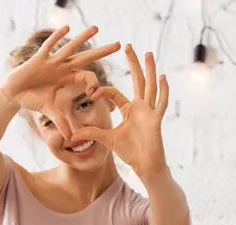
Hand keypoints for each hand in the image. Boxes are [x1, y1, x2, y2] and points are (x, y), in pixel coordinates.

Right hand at [0, 25, 120, 139]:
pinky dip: (56, 37)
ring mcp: (51, 62)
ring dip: (83, 38)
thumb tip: (71, 138)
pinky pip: (49, 46)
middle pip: (85, 58)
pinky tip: (67, 28)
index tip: (94, 93)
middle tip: (118, 44)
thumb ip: (61, 122)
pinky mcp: (38, 59)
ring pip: (70, 48)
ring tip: (96, 28)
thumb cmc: (32, 99)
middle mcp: (62, 68)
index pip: (87, 76)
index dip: (93, 82)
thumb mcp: (50, 111)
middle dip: (101, 52)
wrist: (13, 94)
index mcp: (67, 78)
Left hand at [70, 44, 169, 178]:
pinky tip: (163, 77)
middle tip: (128, 46)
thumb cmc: (130, 152)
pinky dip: (163, 91)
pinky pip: (161, 103)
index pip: (114, 93)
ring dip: (149, 70)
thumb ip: (92, 133)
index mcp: (129, 110)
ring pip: (150, 87)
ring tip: (148, 54)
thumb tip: (72, 135)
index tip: (91, 92)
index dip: (102, 90)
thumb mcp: (107, 140)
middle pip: (137, 81)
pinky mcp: (155, 120)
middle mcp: (140, 107)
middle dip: (133, 64)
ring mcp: (149, 112)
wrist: (145, 165)